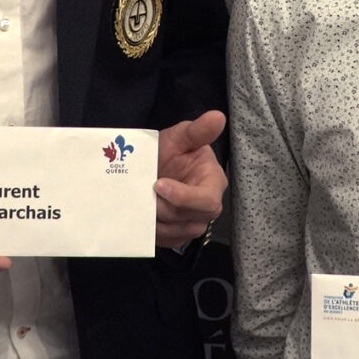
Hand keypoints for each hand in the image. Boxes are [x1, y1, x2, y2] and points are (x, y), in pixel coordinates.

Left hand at [154, 110, 228, 248]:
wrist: (154, 168)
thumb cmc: (170, 151)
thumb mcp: (180, 137)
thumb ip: (198, 130)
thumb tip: (218, 117)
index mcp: (213, 183)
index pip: (206, 201)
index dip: (182, 197)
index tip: (158, 184)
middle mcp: (207, 209)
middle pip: (189, 220)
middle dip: (163, 208)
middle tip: (144, 193)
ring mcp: (193, 224)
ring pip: (176, 233)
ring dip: (155, 220)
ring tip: (140, 201)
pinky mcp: (178, 236)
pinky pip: (166, 241)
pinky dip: (152, 231)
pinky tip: (142, 214)